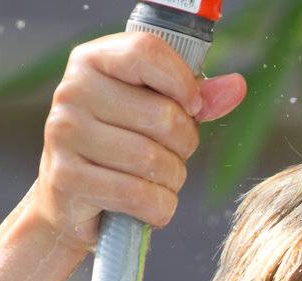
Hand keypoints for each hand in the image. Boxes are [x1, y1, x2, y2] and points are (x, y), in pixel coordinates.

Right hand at [28, 33, 245, 246]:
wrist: (72, 198)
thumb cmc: (122, 146)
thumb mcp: (157, 112)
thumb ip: (195, 98)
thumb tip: (237, 86)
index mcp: (93, 61)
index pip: (147, 51)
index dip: (183, 82)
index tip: (192, 106)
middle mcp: (72, 91)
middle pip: (164, 116)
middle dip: (184, 146)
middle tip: (169, 154)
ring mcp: (64, 133)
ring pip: (154, 161)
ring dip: (172, 180)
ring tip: (155, 179)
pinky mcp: (66, 177)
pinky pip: (140, 196)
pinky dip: (158, 208)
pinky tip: (145, 205)